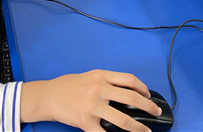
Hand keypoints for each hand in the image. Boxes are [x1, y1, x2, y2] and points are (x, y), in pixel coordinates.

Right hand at [20, 70, 160, 131]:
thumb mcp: (88, 77)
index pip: (129, 80)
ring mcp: (93, 106)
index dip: (143, 88)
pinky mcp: (86, 121)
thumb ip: (105, 82)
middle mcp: (99, 89)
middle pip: (132, 98)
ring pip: (123, 119)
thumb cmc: (66, 86)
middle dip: (148, 107)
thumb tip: (124, 92)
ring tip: (146, 131)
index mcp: (101, 75)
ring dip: (138, 128)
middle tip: (156, 112)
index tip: (148, 95)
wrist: (47, 96)